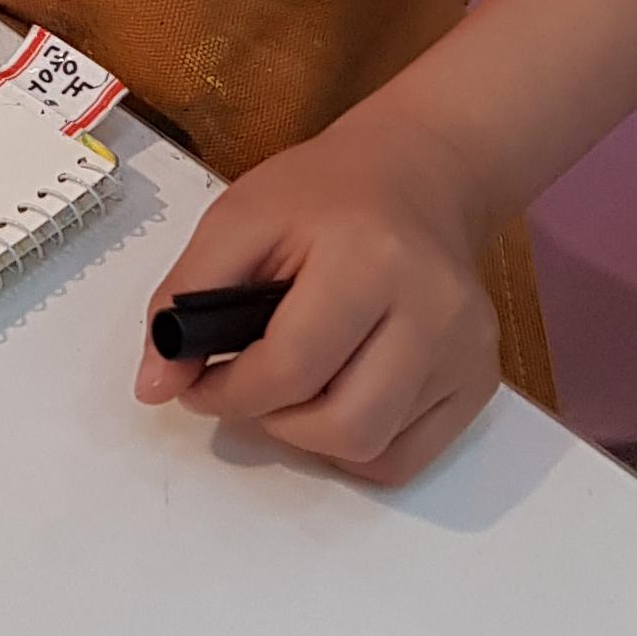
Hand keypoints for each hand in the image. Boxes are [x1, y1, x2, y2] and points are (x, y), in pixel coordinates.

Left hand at [133, 100, 499, 487]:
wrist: (417, 176)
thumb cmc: (321, 197)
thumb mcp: (238, 220)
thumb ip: (183, 297)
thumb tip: (154, 386)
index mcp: (369, 257)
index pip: (291, 367)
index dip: (226, 392)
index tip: (198, 384)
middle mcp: (434, 309)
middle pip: (340, 425)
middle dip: (271, 421)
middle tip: (249, 387)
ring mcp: (467, 350)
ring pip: (371, 451)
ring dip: (311, 437)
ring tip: (292, 387)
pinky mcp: (481, 379)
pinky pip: (405, 459)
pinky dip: (355, 447)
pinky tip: (337, 395)